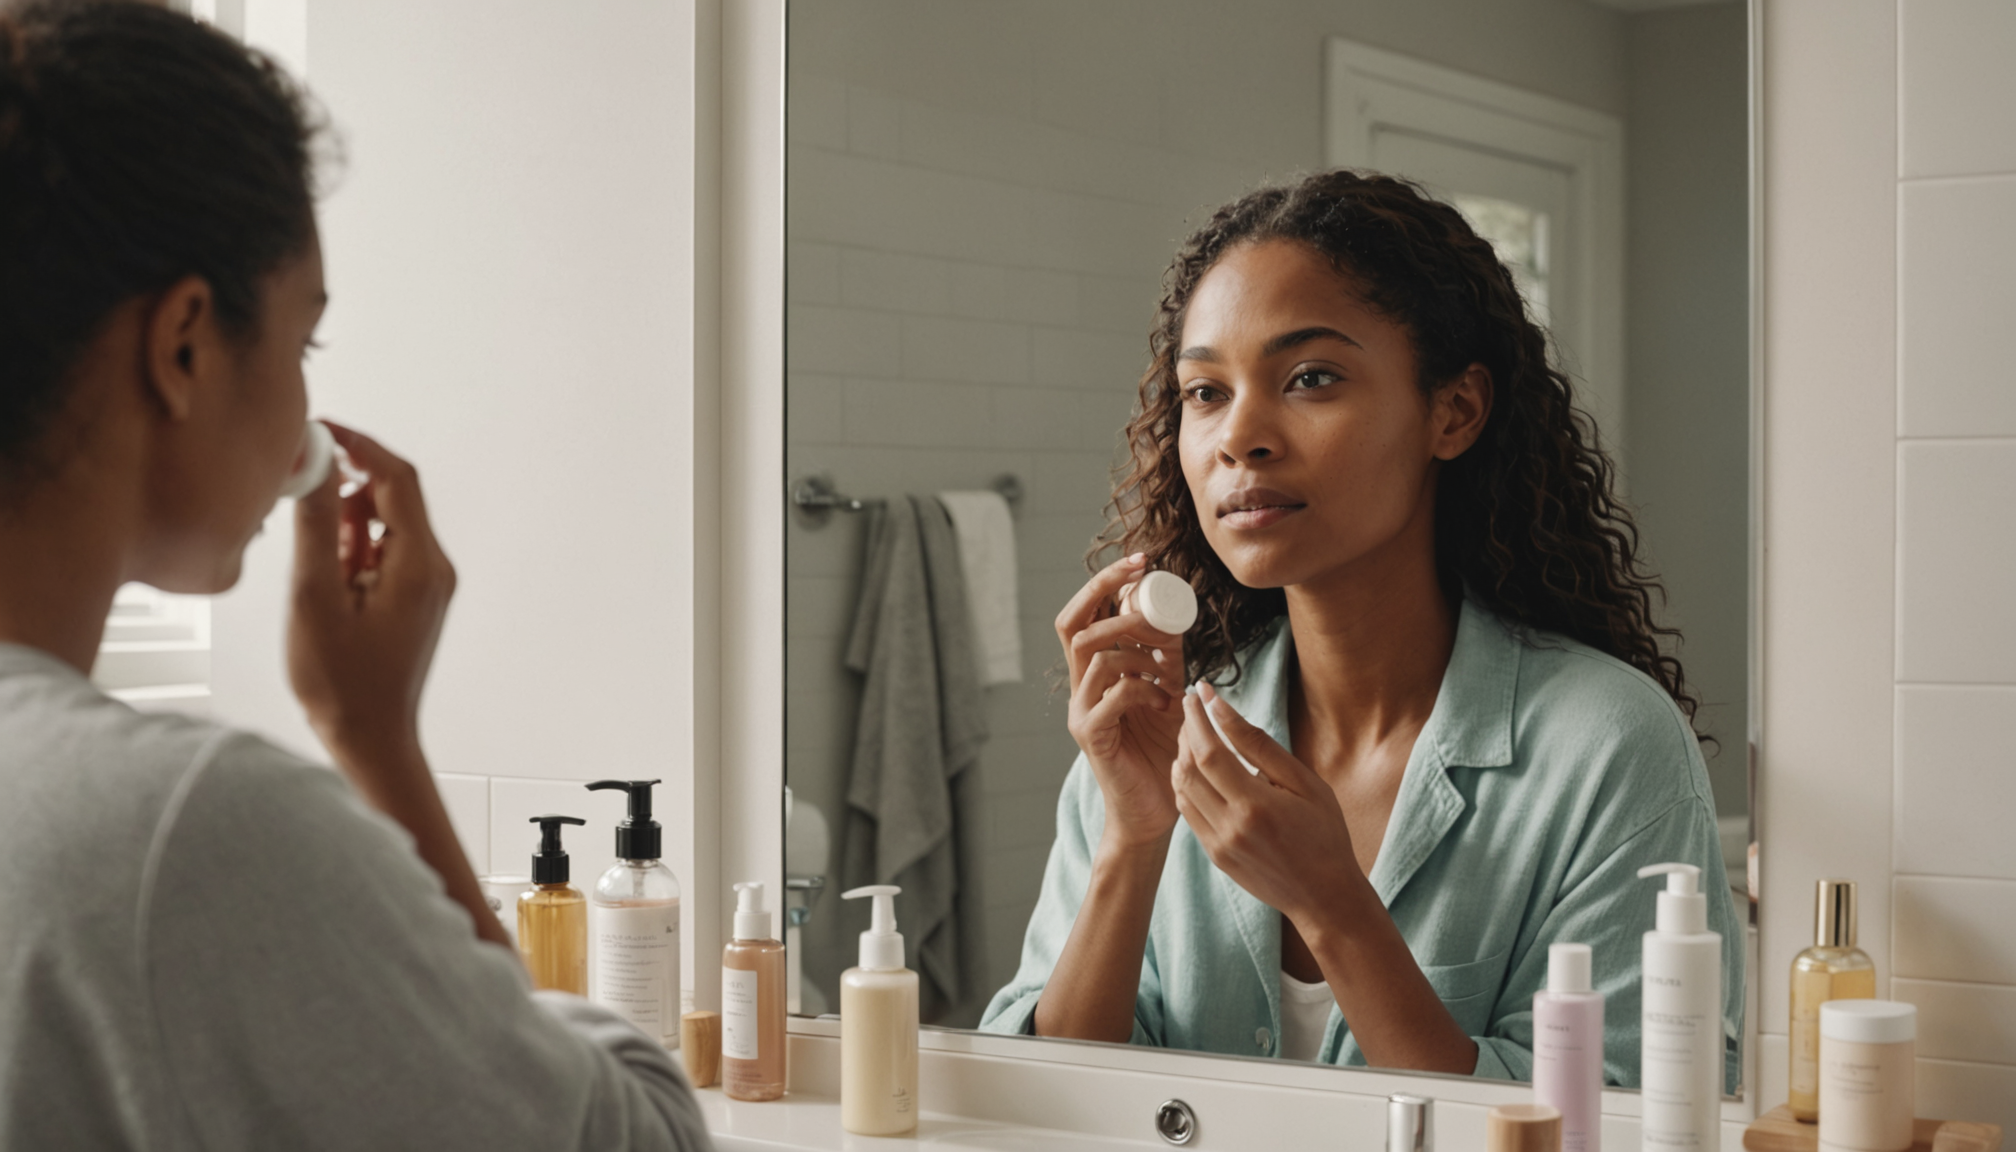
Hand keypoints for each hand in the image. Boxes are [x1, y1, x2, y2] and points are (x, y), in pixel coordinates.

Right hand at [287, 422, 456, 770]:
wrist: (371, 740)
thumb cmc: (342, 684)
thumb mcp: (315, 598)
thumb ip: (317, 527)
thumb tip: (314, 462)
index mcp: (420, 565)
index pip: (397, 478)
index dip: (358, 445)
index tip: (317, 429)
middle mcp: (434, 568)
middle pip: (394, 496)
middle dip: (346, 484)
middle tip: (297, 486)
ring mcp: (427, 584)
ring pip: (385, 524)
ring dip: (344, 524)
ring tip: (313, 569)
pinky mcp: (413, 597)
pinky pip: (383, 551)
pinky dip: (351, 549)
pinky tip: (325, 582)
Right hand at [1057, 553, 1186, 848]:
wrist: (1155, 809)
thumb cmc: (1160, 751)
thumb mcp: (1167, 691)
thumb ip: (1165, 659)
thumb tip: (1175, 614)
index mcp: (1092, 673)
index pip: (1081, 614)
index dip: (1104, 583)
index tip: (1141, 561)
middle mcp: (1078, 688)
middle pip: (1073, 626)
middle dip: (1108, 595)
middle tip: (1147, 587)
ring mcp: (1080, 712)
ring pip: (1095, 656)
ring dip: (1136, 648)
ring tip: (1165, 663)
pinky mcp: (1092, 737)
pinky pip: (1111, 696)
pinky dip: (1142, 687)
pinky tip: (1164, 700)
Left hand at [1173, 682, 1368, 925]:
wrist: (1325, 897)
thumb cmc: (1325, 834)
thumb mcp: (1304, 783)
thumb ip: (1260, 746)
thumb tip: (1222, 709)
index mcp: (1256, 806)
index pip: (1209, 752)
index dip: (1197, 718)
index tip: (1197, 692)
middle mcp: (1230, 827)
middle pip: (1187, 769)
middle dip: (1185, 732)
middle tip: (1194, 709)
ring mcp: (1218, 845)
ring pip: (1181, 791)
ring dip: (1181, 758)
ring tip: (1196, 735)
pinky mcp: (1215, 856)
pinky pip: (1188, 812)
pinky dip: (1186, 784)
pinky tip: (1199, 769)